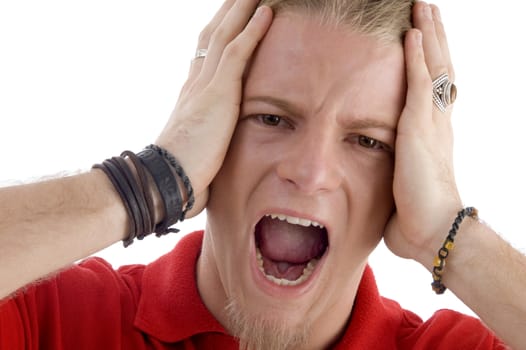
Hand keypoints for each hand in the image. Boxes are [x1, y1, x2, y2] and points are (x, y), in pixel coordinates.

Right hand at [155, 0, 272, 215]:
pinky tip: (266, 12)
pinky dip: (253, 31)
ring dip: (242, 8)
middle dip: (231, 10)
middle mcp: (197, 81)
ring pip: (226, 34)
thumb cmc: (184, 171)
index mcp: (194, 93)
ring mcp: (205, 85)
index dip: (222, 29)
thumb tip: (216, 144)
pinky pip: (238, 53)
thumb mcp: (200, 146)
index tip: (234, 13)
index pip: (209, 51)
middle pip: (215, 34)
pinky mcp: (217, 94)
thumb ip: (209, 134)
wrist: (167, 180)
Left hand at [383, 2, 461, 267]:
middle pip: (439, 67)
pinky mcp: (420, 128)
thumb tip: (380, 163)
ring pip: (434, 66)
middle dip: (433, 37)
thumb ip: (395, 162)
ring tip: (424, 8)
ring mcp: (431, 122)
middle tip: (428, 9)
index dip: (430, 58)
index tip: (423, 35)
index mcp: (432, 131)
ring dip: (428, 35)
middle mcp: (437, 120)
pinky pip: (420, 83)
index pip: (433, 84)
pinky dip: (418, 56)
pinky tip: (412, 33)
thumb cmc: (414, 210)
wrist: (431, 228)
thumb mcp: (402, 178)